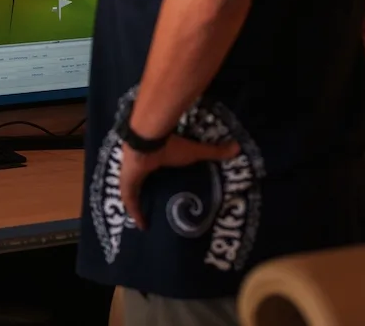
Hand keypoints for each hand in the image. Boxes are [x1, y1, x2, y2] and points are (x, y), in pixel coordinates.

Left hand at [119, 137, 239, 229]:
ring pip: (132, 194)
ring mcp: (130, 175)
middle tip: (154, 212)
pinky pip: (129, 201)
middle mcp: (139, 168)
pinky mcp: (126, 183)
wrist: (148, 139)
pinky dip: (134, 213)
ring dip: (137, 206)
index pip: (152, 173)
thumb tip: (238, 147)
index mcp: (153, 159)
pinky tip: (142, 226)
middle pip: (140, 186)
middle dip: (144, 197)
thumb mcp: (194, 152)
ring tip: (147, 222)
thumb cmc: (170, 145)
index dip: (155, 182)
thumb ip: (213, 152)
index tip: (162, 191)